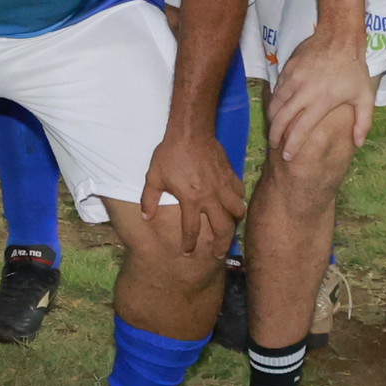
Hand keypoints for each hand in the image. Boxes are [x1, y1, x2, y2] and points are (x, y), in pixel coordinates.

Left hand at [139, 124, 246, 257]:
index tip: (187, 253)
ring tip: (230, 229)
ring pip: (237, 212)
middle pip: (222, 228)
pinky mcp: (230, 176)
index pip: (191, 230)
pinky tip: (234, 205)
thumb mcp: (153, 177)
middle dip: (221, 244)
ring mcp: (223, 187)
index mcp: (190, 199)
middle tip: (219, 253)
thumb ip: (149, 199)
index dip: (189, 245)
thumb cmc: (170, 154)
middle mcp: (210, 197)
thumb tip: (146, 217)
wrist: (191, 132)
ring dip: (234, 223)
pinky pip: (240, 194)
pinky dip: (238, 202)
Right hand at [265, 30, 375, 176]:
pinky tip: (279, 108)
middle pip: (280, 120)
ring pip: (275, 105)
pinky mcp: (286, 69)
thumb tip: (358, 144)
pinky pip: (277, 90)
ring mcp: (292, 79)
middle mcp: (302, 92)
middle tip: (275, 145)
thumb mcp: (364, 96)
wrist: (339, 37)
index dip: (292, 146)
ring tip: (275, 129)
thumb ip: (362, 122)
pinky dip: (276, 102)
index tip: (288, 156)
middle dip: (275, 136)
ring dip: (273, 120)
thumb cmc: (353, 68)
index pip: (300, 129)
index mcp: (320, 101)